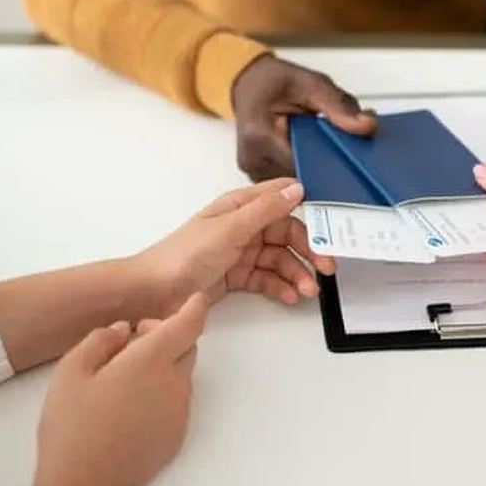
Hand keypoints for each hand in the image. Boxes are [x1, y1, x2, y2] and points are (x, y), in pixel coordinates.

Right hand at [32, 293, 207, 485]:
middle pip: (186, 348)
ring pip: (181, 376)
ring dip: (163, 366)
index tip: (194, 298)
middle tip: (133, 341)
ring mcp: (179, 413)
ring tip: (124, 378)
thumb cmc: (72, 427)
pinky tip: (129, 408)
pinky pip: (176, 402)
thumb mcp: (70, 372)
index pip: (189, 325)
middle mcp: (174, 385)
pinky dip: (162, 393)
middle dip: (168, 336)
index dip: (194, 308)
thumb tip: (123, 331)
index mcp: (150, 362)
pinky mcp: (176, 437)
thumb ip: (100, 340)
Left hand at [138, 178, 335, 310]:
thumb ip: (266, 210)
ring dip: (297, 273)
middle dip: (308, 250)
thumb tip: (298, 188)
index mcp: (240, 206)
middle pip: (287, 234)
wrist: (152, 293)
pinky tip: (291, 297)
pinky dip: (281, 287)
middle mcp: (243, 226)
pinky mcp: (237, 277)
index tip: (332, 227)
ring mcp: (240, 252)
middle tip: (327, 269)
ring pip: (280, 259)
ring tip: (308, 291)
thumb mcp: (230, 229)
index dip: (309, 211)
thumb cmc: (186, 254)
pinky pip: (267, 278)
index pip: (282, 200)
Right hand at [231, 54, 375, 179]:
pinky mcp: (259, 176)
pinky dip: (303, 170)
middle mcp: (253, 158)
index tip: (352, 160)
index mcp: (259, 134)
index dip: (331, 164)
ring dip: (314, 171)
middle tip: (343, 153)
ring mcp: (254, 171)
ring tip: (324, 151)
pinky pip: (287, 182)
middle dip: (325, 167)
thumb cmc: (274, 82)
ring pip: (295, 185)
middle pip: (301, 178)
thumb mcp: (310, 83)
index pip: (305, 165)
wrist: (249, 84)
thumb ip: (339, 105)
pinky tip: (312, 156)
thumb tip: (367, 126)